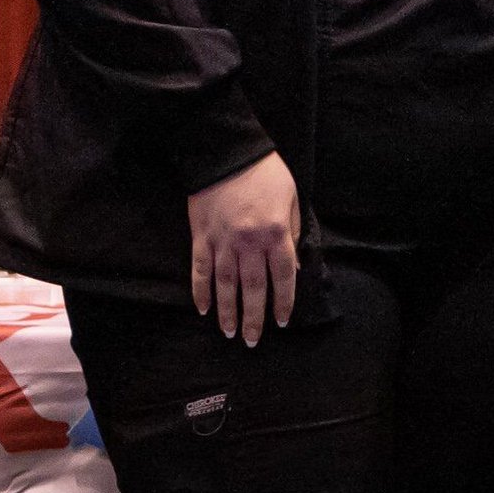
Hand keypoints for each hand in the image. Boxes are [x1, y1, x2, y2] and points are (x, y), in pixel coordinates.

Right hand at [187, 152, 299, 345]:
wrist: (226, 151)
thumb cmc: (265, 172)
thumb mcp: (291, 197)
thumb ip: (293, 232)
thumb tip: (292, 264)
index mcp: (275, 233)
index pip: (283, 277)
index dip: (283, 302)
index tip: (281, 321)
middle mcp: (249, 243)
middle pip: (254, 289)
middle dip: (255, 318)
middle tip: (253, 341)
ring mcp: (223, 242)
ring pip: (226, 286)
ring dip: (228, 312)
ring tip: (230, 333)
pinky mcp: (201, 237)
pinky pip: (201, 271)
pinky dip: (201, 292)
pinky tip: (203, 309)